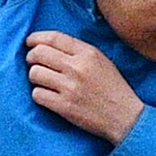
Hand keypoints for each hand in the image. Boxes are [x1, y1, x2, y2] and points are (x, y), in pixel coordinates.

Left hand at [25, 32, 143, 146]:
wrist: (125, 117)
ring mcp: (70, 87)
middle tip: (34, 64)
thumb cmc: (113, 88)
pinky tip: (48, 96)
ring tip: (44, 82)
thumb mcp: (102, 61)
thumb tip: (48, 45)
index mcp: (88, 53)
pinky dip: (39, 95)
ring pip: (34, 73)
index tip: (29, 42)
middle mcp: (78, 68)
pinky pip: (37, 94)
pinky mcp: (64, 106)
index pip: (54, 38)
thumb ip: (79, 51)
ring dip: (35, 77)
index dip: (36, 38)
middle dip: (31, 57)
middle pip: (38, 53)